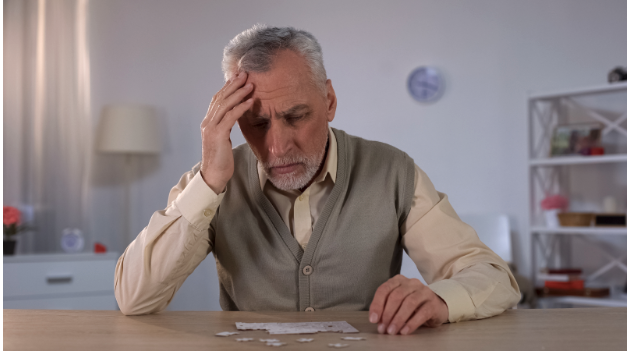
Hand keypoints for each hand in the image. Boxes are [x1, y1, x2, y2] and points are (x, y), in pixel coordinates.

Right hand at [200, 72, 253, 193]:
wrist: (213, 176)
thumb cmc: (220, 160)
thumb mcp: (223, 140)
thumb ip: (226, 127)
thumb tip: (234, 117)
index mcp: (208, 123)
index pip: (217, 100)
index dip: (227, 88)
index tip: (237, 78)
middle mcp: (208, 123)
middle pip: (221, 98)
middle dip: (233, 85)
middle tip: (244, 74)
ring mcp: (211, 128)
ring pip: (225, 105)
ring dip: (239, 93)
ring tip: (250, 84)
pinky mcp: (218, 135)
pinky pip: (231, 117)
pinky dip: (241, 107)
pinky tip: (250, 101)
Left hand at [369, 274, 448, 334]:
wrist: (436, 307)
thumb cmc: (414, 306)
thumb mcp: (398, 304)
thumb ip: (386, 308)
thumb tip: (377, 321)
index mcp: (399, 280)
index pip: (384, 289)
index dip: (377, 305)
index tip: (373, 319)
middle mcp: (411, 283)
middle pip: (396, 296)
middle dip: (388, 314)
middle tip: (383, 328)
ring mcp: (424, 291)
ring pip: (409, 303)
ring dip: (398, 319)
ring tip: (392, 331)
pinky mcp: (433, 303)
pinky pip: (422, 312)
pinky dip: (412, 323)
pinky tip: (405, 331)